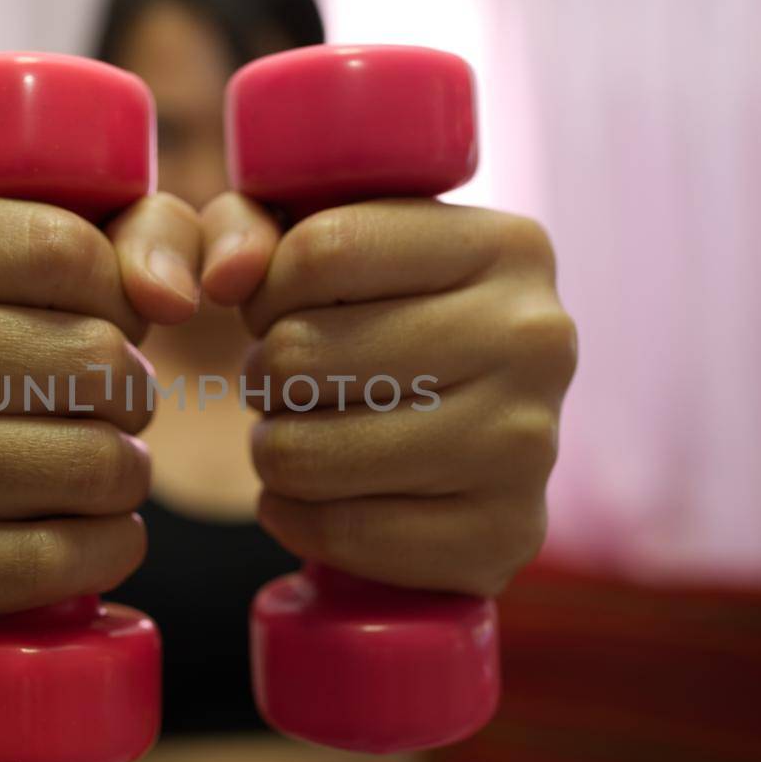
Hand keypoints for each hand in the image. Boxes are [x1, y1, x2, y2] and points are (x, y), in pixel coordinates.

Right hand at [0, 193, 200, 619]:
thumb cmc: (15, 339)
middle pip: (85, 358)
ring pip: (83, 463)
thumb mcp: (79, 249)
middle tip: (109, 408)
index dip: (122, 295)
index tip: (109, 322)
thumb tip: (172, 298)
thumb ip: (151, 234)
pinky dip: (109, 549)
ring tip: (101, 464)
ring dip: (127, 472)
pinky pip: (47, 560)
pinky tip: (100, 530)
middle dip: (132, 390)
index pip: (60, 252)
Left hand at [200, 195, 576, 595]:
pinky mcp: (503, 536)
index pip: (322, 251)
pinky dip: (296, 517)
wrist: (461, 444)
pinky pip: (339, 533)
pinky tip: (315, 497)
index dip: (266, 290)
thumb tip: (224, 278)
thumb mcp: (314, 240)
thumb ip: (244, 225)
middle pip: (301, 354)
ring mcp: (529, 446)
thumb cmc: (376, 323)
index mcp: (509, 246)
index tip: (281, 310)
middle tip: (291, 384)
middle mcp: (536, 339)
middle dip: (265, 375)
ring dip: (273, 448)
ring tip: (302, 433)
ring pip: (305, 453)